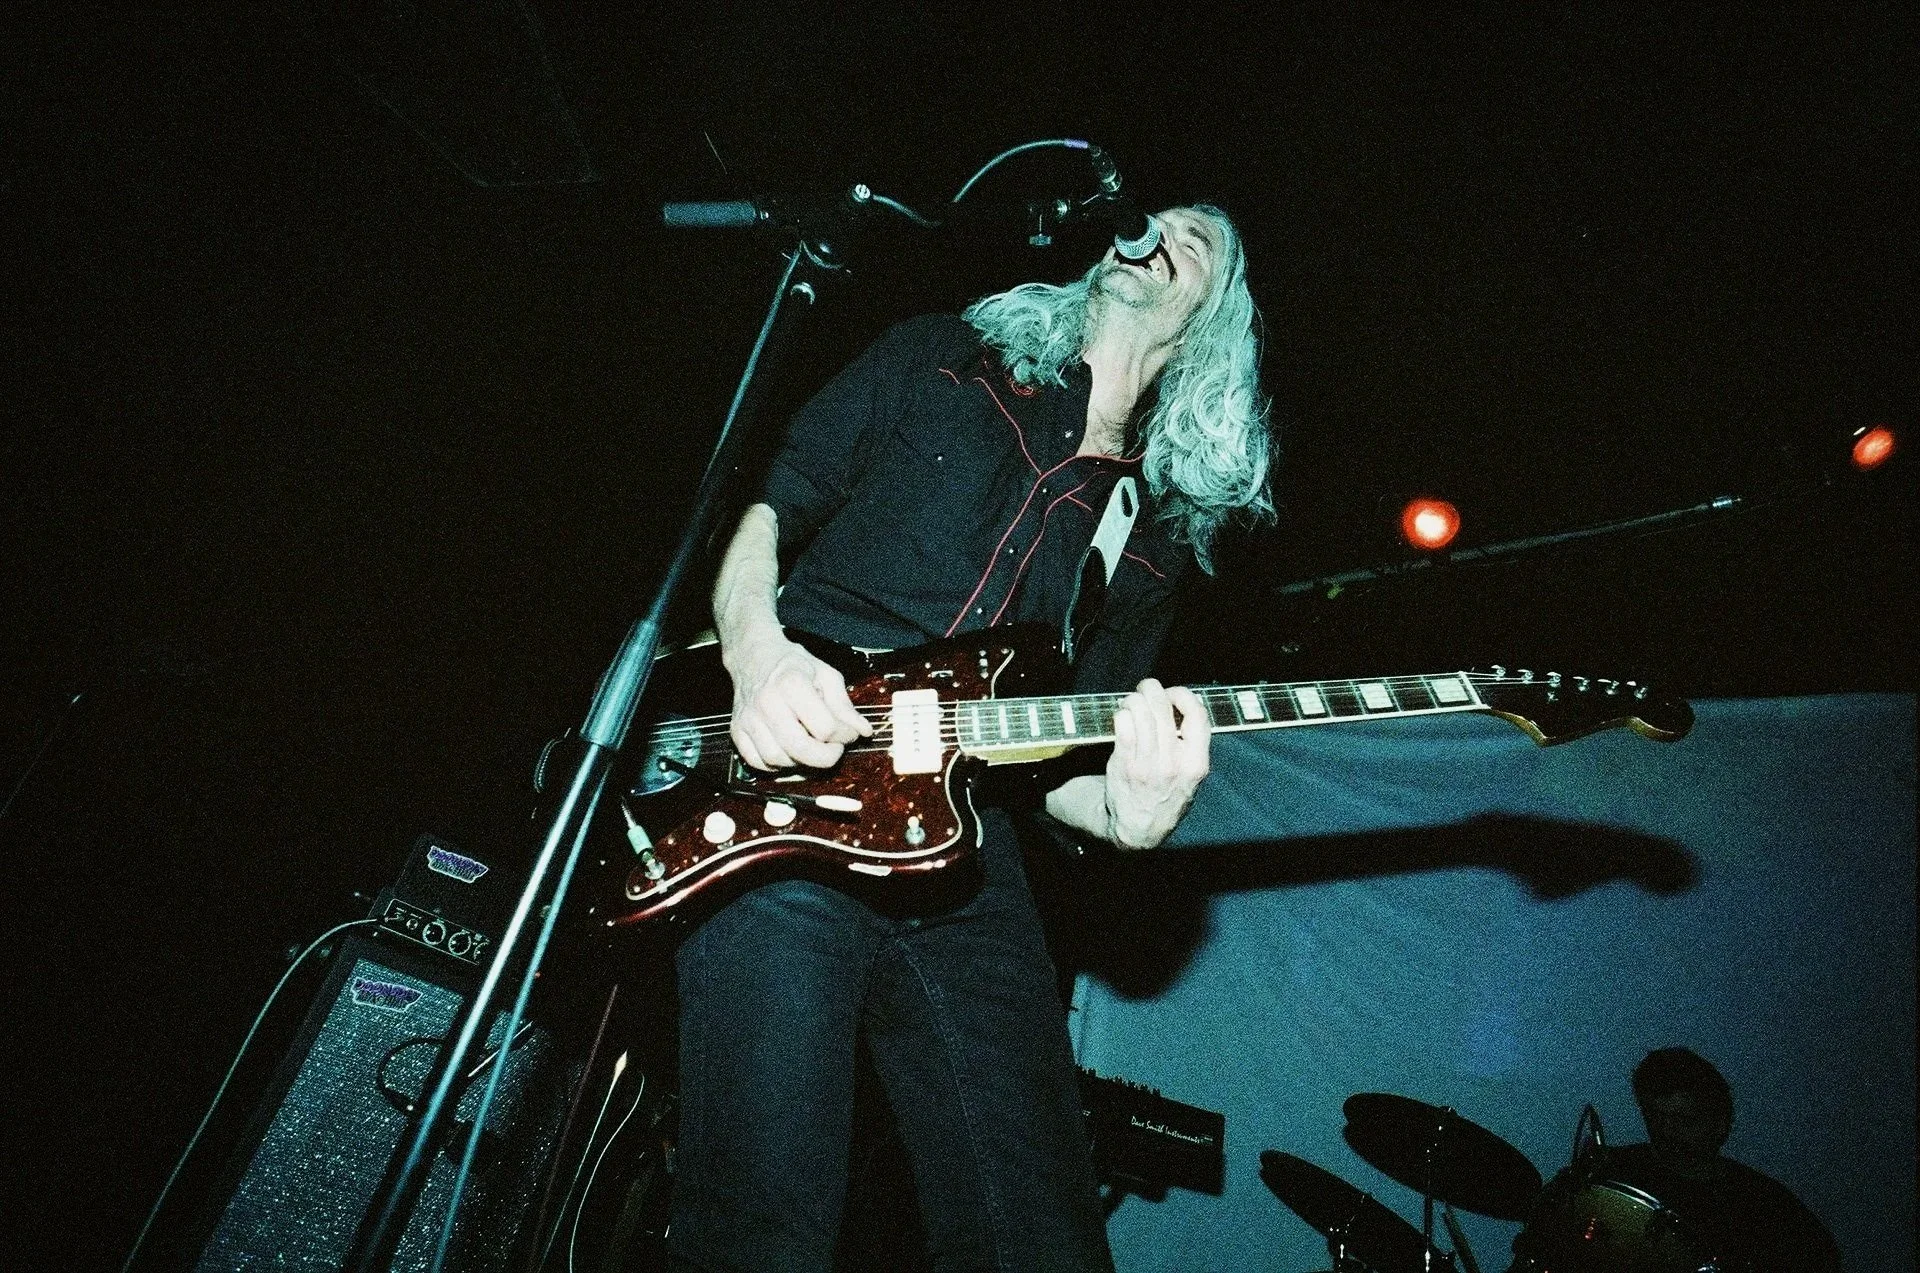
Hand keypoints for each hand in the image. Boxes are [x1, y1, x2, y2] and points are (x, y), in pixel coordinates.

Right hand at [724, 631, 872, 769]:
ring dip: (800, 761)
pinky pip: (757, 762)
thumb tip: (862, 731)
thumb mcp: (826, 676)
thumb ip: (845, 706)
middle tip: (834, 750)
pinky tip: (787, 750)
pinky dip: (775, 764)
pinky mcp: (737, 730)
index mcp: (792, 684)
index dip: (843, 736)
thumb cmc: (793, 666)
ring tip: (810, 746)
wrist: (754, 657)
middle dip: (825, 757)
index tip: (847, 733)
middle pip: (800, 749)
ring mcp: (749, 718)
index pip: (825, 727)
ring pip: (778, 759)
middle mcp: (767, 702)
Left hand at [1104, 678, 1210, 849]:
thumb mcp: (1192, 776)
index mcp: (1196, 763)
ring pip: (1140, 710)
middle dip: (1151, 690)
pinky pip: (1122, 724)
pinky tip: (1122, 717)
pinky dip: (1121, 714)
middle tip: (1145, 689)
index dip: (1183, 695)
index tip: (1173, 694)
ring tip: (1131, 704)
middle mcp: (1173, 762)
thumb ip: (1192, 745)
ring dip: (1133, 700)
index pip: (1198, 714)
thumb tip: (1179, 704)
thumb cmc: (1166, 796)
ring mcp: (1147, 763)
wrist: (1140, 828)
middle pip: (1162, 707)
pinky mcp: (1124, 763)